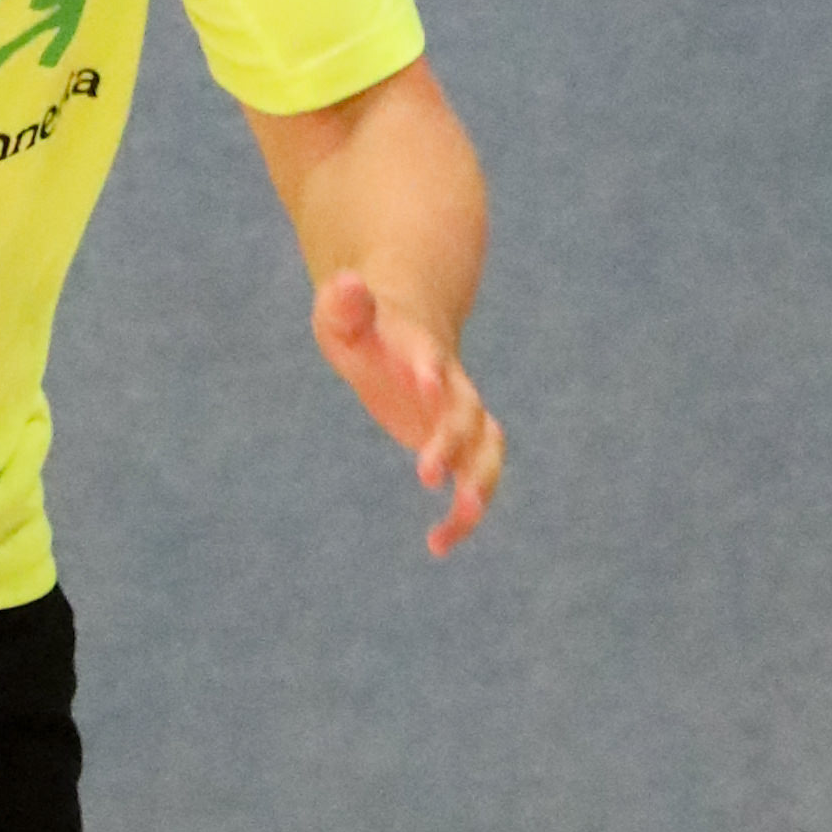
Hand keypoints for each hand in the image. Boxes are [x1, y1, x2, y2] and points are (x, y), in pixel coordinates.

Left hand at [310, 269, 505, 557]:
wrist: (405, 333)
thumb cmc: (365, 327)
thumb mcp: (344, 316)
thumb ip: (345, 305)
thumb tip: (347, 284)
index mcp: (421, 351)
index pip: (431, 359)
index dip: (430, 371)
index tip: (424, 383)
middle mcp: (451, 387)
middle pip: (467, 413)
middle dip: (451, 441)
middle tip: (426, 475)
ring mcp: (459, 418)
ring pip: (487, 453)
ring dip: (478, 488)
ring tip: (451, 531)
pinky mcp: (457, 448)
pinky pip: (473, 483)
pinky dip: (462, 516)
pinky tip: (437, 546)